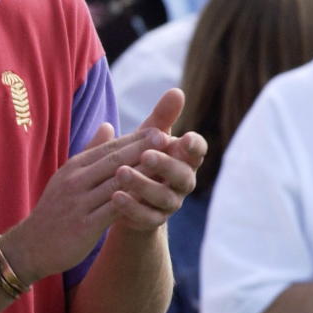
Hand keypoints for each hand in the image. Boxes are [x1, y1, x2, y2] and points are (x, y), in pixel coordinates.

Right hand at [1, 124, 165, 285]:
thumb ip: (90, 151)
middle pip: (113, 161)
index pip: (108, 149)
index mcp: (74, 168)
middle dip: (141, 149)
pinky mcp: (84, 225)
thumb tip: (108, 124)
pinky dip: (131, 202)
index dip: (134, 139)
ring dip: (142, 173)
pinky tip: (150, 199)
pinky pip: (112, 211)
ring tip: (165, 166)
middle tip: (167, 137)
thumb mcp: (67, 176)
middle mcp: (76, 181)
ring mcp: (79, 203)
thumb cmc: (54, 211)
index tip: (158, 130)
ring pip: (115, 184)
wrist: (30, 246)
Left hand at [110, 89, 205, 231]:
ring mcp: (170, 204)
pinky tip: (115, 196)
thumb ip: (162, 118)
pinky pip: (146, 217)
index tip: (184, 139)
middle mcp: (182, 182)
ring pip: (163, 197)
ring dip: (142, 184)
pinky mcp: (153, 221)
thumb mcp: (148, 139)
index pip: (196, 151)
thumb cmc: (142, 160)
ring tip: (120, 172)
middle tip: (146, 154)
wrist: (128, 199)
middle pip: (182, 176)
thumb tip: (177, 91)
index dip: (194, 146)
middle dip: (165, 164)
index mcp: (184, 159)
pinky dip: (132, 207)